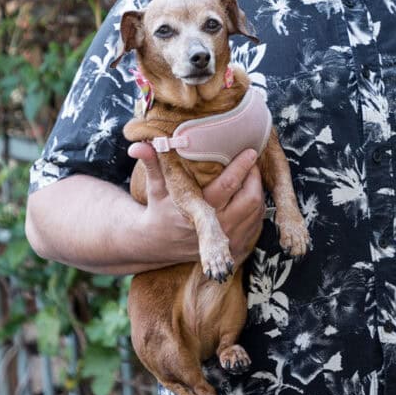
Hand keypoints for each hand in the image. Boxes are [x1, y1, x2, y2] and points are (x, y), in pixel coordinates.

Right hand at [127, 143, 264, 263]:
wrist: (159, 244)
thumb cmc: (159, 210)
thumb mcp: (155, 188)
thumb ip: (152, 165)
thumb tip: (137, 146)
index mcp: (197, 211)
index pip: (227, 186)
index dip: (241, 167)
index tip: (250, 151)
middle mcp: (216, 228)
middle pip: (250, 199)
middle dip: (254, 177)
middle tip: (252, 162)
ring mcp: (229, 241)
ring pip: (257, 211)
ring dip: (258, 190)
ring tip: (251, 175)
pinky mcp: (238, 248)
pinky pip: (258, 223)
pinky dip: (257, 207)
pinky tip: (249, 194)